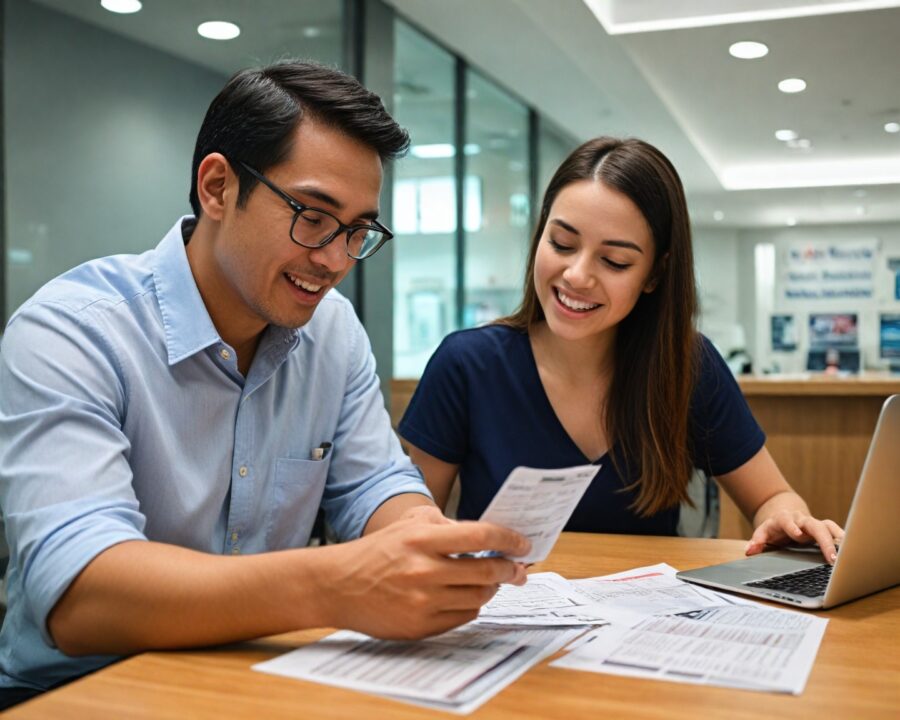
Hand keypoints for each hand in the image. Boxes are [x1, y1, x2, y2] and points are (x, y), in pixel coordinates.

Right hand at [322, 516, 529, 640]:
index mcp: (423, 539)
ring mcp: (423, 601)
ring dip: (493, 589)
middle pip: (486, 571)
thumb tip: (481, 532)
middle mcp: (425, 570)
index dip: (509, 540)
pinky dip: (472, 607)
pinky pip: (462, 618)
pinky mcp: (419, 626)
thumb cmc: (376, 551)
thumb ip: (443, 522)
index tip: (524, 544)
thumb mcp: (407, 523)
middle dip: (510, 570)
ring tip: (494, 582)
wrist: (338, 586)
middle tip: (519, 569)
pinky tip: (470, 598)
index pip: (480, 536)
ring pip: (479, 597)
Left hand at [745, 510, 844, 563]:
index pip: (787, 521)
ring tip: (848, 555)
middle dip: (823, 541)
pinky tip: (852, 552)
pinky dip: (844, 540)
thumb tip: (749, 550)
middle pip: (814, 526)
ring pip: (828, 527)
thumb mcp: (762, 533)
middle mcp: (801, 520)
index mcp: (784, 520)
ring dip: (838, 540)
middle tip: (832, 557)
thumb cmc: (774, 529)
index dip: (792, 527)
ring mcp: (814, 523)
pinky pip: (835, 531)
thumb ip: (757, 541)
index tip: (798, 534)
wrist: (785, 518)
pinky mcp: (824, 528)